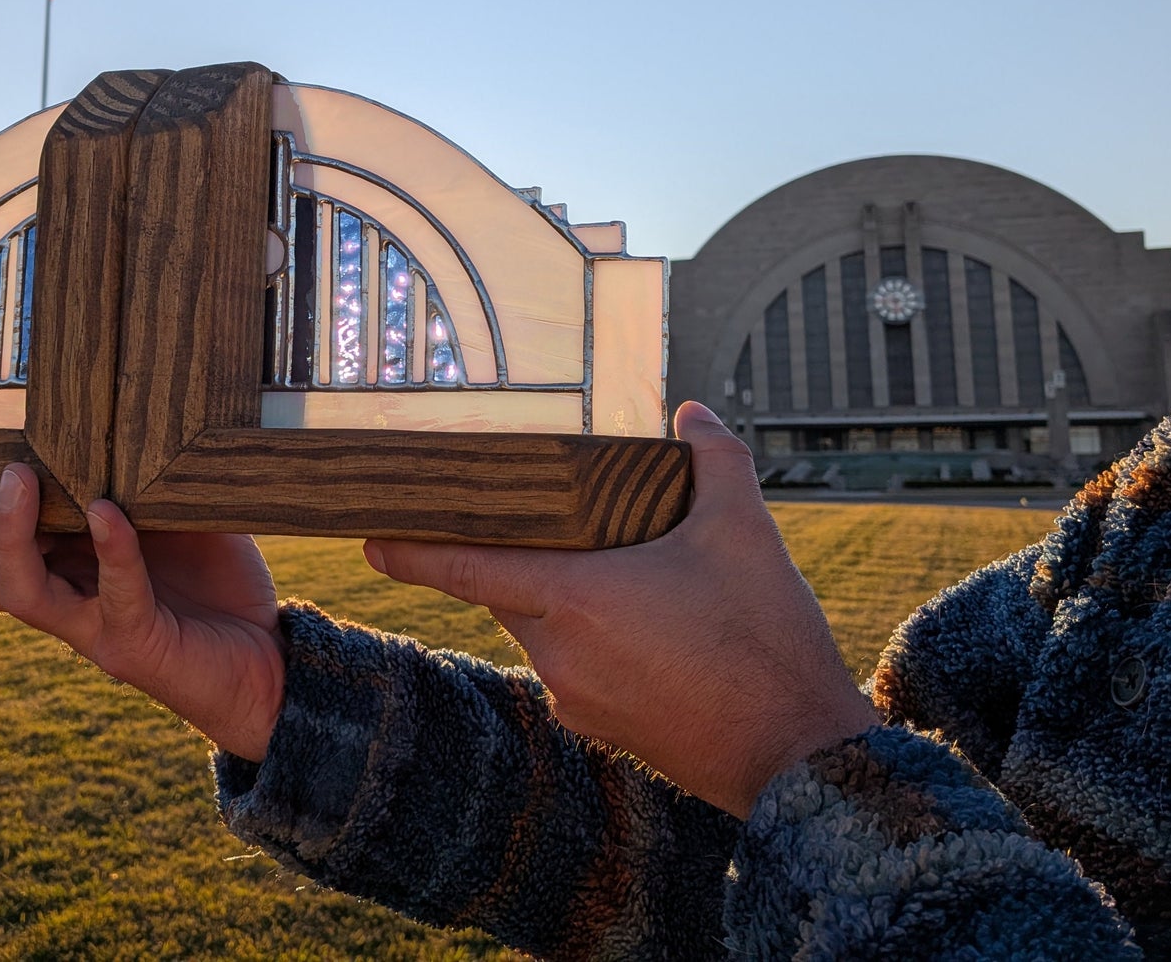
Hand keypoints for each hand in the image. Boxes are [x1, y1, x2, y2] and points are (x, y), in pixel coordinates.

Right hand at [0, 466, 286, 761]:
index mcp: (66, 572)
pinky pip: (118, 593)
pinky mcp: (138, 643)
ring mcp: (96, 629)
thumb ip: (141, 483)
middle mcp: (67, 605)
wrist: (268, 662)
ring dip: (8, 535)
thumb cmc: (217, 584)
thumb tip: (125, 417)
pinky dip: (112, 549)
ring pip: (23, 592)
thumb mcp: (175, 520)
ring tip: (11, 477)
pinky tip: (106, 511)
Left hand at [364, 401, 876, 817]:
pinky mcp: (604, 728)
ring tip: (613, 565)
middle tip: (537, 518)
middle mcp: (559, 654)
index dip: (414, 550)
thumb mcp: (744, 531)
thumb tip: (692, 412)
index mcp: (573, 600)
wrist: (801, 757)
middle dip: (517, 554)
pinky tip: (643, 622)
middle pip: (507, 590)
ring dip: (560, 596)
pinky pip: (573, 668)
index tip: (370, 537)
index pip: (468, 567)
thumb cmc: (765, 641)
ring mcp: (578, 699)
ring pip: (542, 628)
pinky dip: (587, 637)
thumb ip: (713, 458)